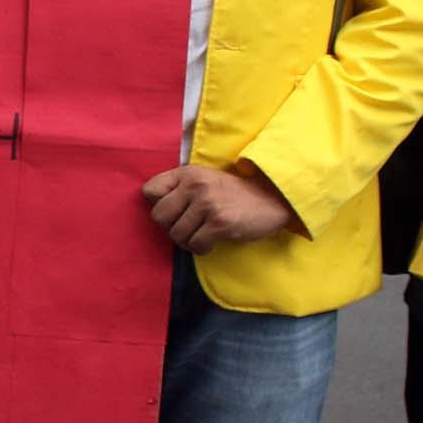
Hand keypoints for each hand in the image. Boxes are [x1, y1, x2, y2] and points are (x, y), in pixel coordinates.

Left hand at [140, 164, 296, 252]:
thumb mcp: (204, 180)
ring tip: (203, 235)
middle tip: (189, 228)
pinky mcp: (220, 222)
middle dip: (171, 228)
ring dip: (188, 241)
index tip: (176, 211)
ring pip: (176, 234)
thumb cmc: (233, 195)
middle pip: (158, 217)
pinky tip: (213, 242)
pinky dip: (201, 249)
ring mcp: (207, 203)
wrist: (273, 200)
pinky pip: (194, 245)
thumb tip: (153, 208)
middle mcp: (195, 185)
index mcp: (187, 173)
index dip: (158, 205)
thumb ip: (180, 188)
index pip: (149, 190)